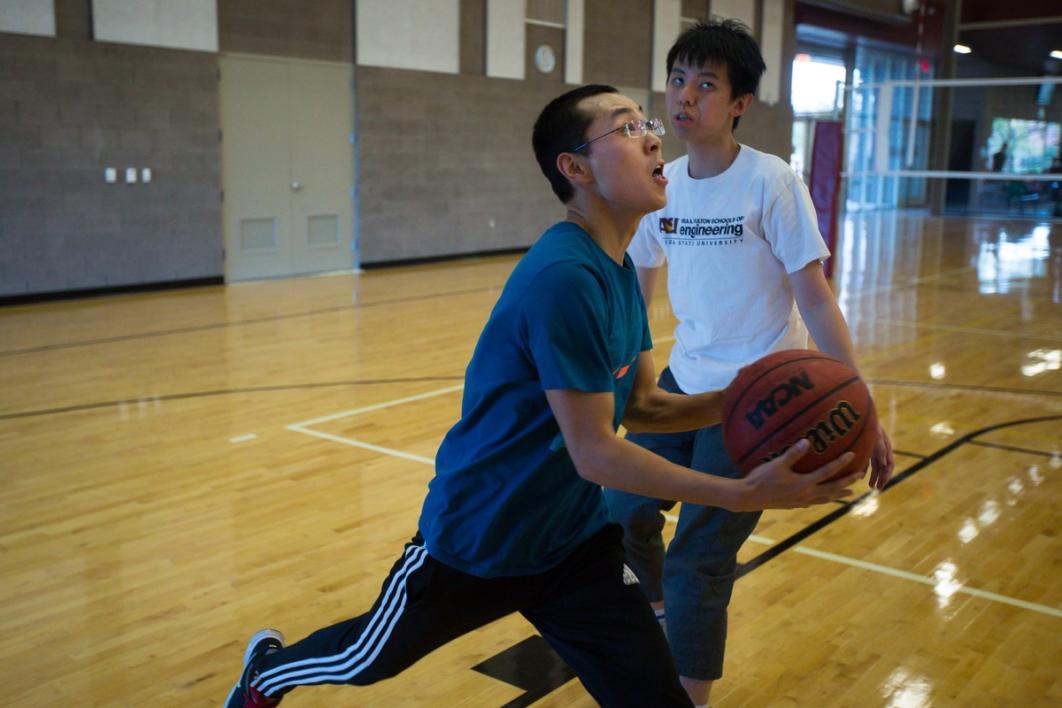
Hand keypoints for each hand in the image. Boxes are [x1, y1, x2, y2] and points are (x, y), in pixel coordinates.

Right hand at [733, 440, 860, 511]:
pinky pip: (815, 503)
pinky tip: (822, 499)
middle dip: (848, 482)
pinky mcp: (794, 505)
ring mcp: (801, 502)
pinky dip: (823, 500)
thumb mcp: (777, 464)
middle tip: (860, 476)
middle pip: (832, 488)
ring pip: (825, 499)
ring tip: (849, 493)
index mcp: (804, 483)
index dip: (841, 463)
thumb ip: (793, 454)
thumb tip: (807, 441)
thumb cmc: (762, 479)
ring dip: (839, 494)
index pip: (828, 472)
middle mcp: (806, 494)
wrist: (749, 497)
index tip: (853, 455)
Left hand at [868, 424, 894, 490]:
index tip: (883, 483)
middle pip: (883, 467)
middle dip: (882, 478)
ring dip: (875, 476)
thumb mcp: (876, 434)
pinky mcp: (866, 449)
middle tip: (877, 489)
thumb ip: (880, 448)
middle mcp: (881, 449)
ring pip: (876, 466)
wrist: (859, 414)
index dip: (887, 474)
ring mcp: (873, 449)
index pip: (890, 464)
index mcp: (886, 447)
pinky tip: (863, 477)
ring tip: (872, 487)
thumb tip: (886, 464)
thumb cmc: (870, 424)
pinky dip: (866, 469)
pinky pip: (868, 461)